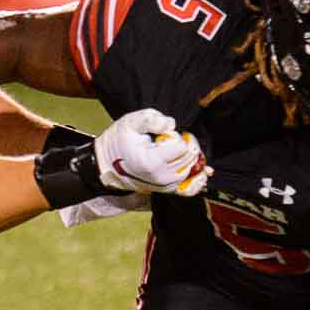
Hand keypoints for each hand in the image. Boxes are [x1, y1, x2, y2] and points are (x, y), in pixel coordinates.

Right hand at [95, 108, 209, 195]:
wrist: (106, 165)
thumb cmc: (118, 142)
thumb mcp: (130, 123)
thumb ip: (151, 119)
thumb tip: (172, 124)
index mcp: (152, 161)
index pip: (181, 146)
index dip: (177, 136)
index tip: (165, 134)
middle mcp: (162, 177)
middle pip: (190, 158)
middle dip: (187, 145)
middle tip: (173, 139)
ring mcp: (165, 186)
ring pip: (192, 170)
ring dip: (192, 158)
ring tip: (180, 149)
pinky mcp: (167, 190)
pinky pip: (190, 189)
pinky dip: (198, 179)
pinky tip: (204, 171)